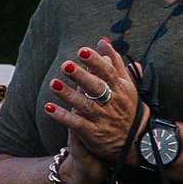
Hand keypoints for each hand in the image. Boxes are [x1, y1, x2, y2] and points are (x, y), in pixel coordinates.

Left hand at [46, 43, 143, 168]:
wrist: (135, 141)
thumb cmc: (125, 106)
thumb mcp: (126, 85)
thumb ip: (115, 63)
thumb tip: (103, 41)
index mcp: (121, 88)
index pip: (108, 72)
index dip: (95, 62)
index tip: (82, 50)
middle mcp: (112, 102)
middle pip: (96, 87)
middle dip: (81, 76)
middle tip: (66, 65)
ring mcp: (102, 118)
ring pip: (84, 105)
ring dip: (68, 95)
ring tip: (53, 84)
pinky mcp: (92, 133)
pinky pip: (76, 124)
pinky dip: (63, 116)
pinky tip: (48, 108)